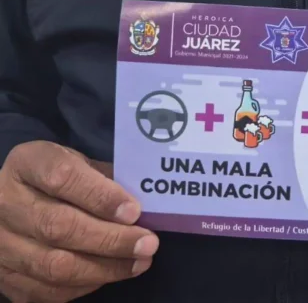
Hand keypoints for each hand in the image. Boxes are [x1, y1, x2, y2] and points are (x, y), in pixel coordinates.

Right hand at [0, 141, 158, 302]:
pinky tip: (111, 274)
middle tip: (148, 244)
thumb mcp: (81, 164)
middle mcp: (5, 202)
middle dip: (111, 239)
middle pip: (59, 226)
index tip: (134, 211)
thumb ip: (107, 180)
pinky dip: (85, 286)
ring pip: (53, 265)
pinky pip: (46, 290)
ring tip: (139, 261)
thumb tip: (145, 206)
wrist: (16, 202)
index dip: (101, 196)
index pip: (62, 177)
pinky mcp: (3, 276)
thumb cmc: (60, 180)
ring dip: (105, 268)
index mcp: (27, 164)